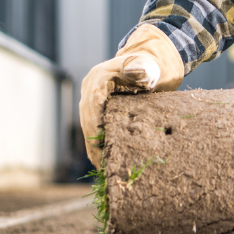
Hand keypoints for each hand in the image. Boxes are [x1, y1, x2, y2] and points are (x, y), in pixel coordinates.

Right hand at [79, 24, 183, 166]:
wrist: (144, 64)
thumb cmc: (147, 67)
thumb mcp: (146, 66)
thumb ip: (142, 68)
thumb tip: (139, 71)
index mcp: (98, 78)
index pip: (93, 106)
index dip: (95, 127)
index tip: (101, 147)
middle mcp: (89, 88)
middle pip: (86, 119)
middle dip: (93, 143)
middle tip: (102, 166)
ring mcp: (90, 97)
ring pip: (87, 126)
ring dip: (93, 146)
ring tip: (102, 168)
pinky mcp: (94, 107)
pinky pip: (92, 127)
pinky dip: (96, 142)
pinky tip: (102, 159)